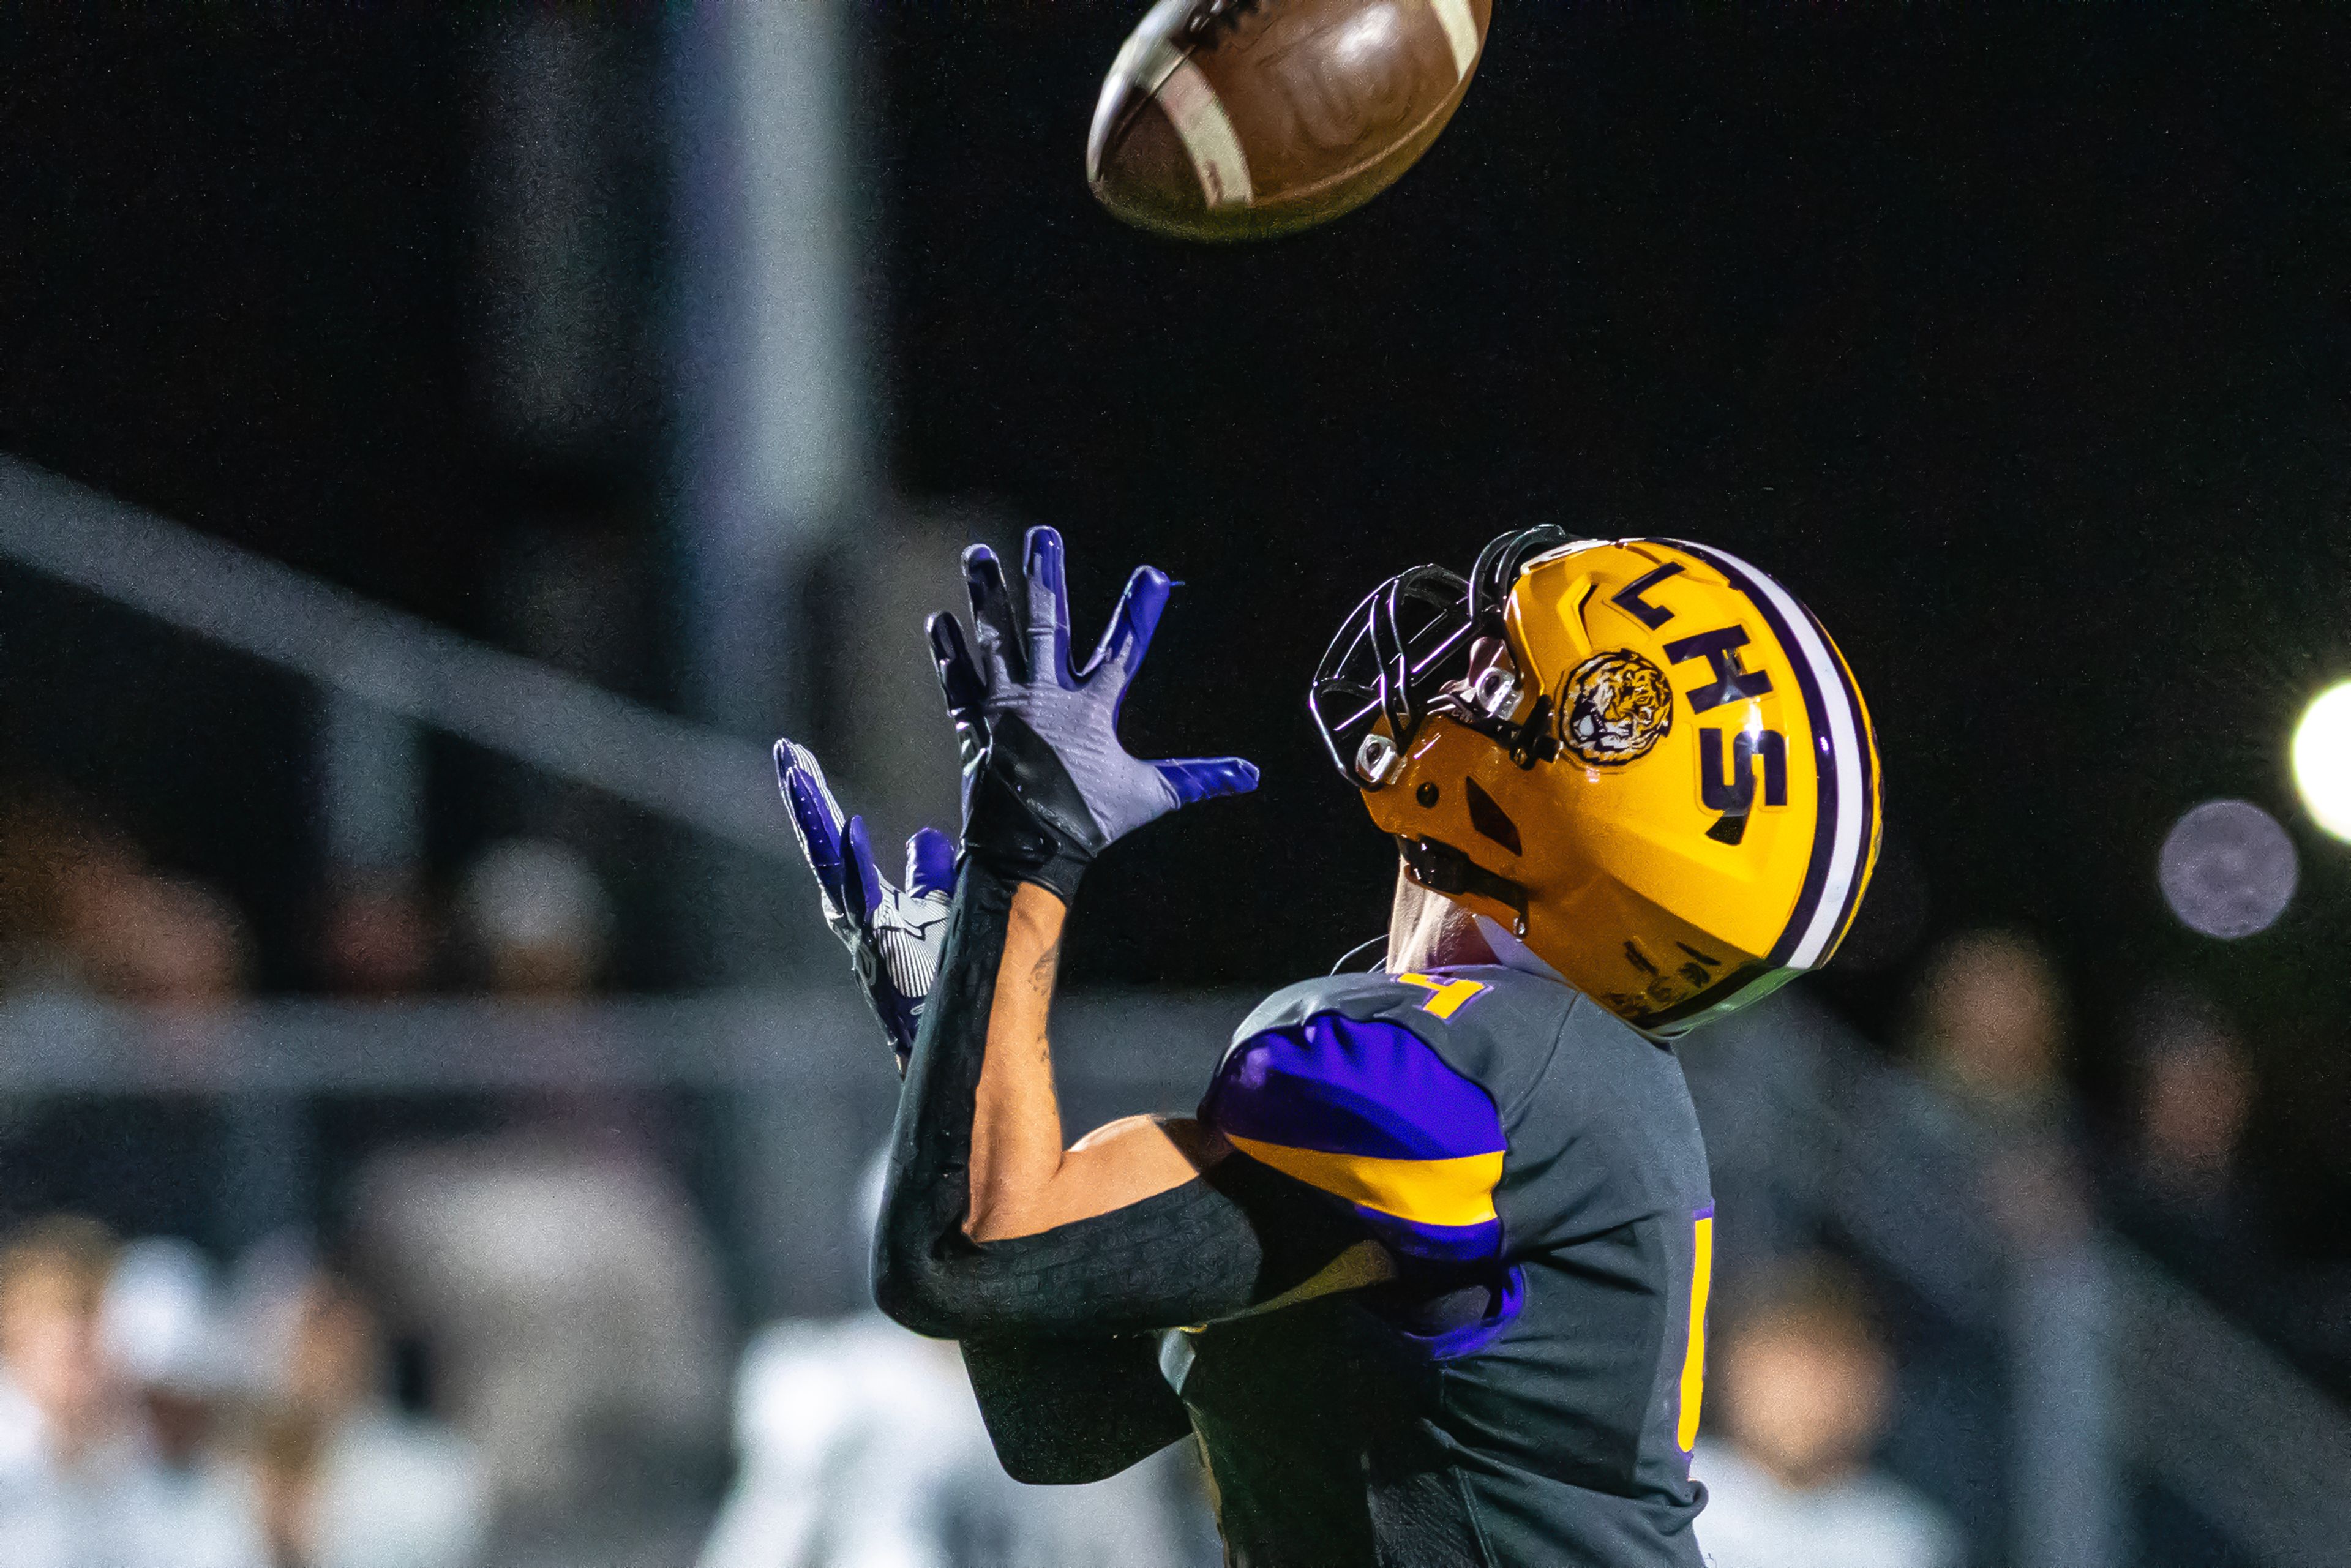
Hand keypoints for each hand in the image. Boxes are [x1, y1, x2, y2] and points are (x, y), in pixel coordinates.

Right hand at [774, 738, 954, 1072]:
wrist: (950, 1033)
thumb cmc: (941, 981)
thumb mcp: (938, 912)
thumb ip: (928, 874)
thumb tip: (924, 836)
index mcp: (865, 904)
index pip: (834, 840)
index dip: (815, 801)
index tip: (795, 759)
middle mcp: (855, 915)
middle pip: (822, 845)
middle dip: (804, 798)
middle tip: (786, 753)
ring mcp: (863, 931)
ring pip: (832, 865)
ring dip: (816, 818)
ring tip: (799, 772)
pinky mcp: (881, 947)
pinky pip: (863, 899)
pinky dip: (853, 864)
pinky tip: (849, 827)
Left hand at [927, 526, 1258, 899]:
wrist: (1026, 854)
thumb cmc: (1087, 823)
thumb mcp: (1148, 797)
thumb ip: (1197, 778)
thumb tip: (1250, 775)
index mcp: (1092, 708)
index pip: (1124, 647)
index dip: (1140, 609)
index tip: (1153, 573)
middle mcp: (1045, 697)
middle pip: (1048, 622)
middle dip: (1046, 576)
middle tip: (1042, 534)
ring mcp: (1005, 707)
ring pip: (996, 638)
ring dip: (987, 595)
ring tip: (976, 553)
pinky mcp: (974, 725)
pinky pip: (957, 680)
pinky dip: (948, 652)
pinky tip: (939, 620)